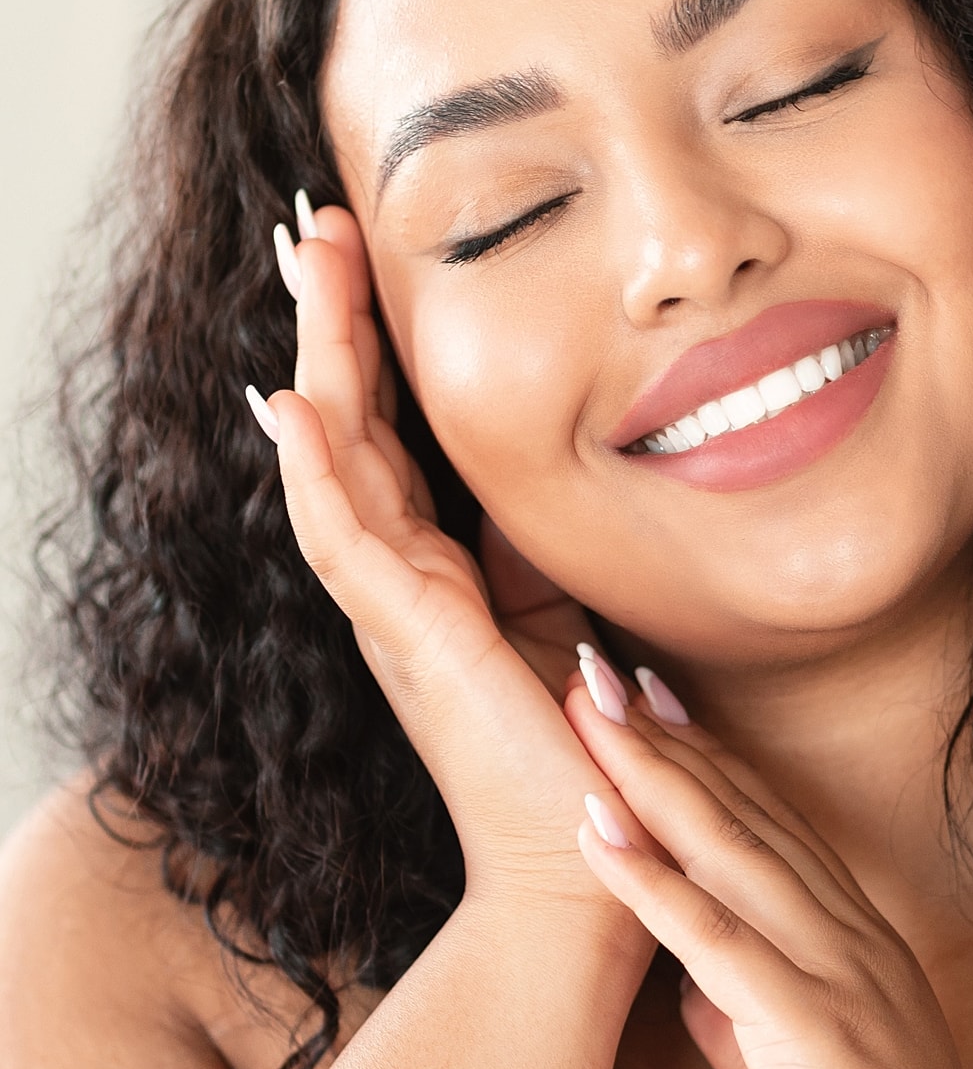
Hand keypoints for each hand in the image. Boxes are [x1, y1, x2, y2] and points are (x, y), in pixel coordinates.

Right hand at [247, 194, 645, 912]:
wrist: (585, 848)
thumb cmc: (575, 731)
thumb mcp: (556, 602)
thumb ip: (530, 535)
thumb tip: (544, 458)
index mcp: (432, 559)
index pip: (386, 426)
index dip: (369, 338)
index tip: (363, 250)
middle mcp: (396, 571)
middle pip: (348, 420)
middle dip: (330, 318)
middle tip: (314, 221)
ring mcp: (392, 603)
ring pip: (334, 458)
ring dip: (316, 355)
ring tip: (304, 264)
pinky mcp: (411, 638)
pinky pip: (347, 542)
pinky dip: (315, 471)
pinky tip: (290, 403)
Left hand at [564, 658, 972, 1068]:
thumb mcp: (806, 1067)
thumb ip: (753, 1017)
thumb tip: (695, 987)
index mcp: (854, 936)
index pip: (769, 821)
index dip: (706, 752)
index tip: (652, 696)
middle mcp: (852, 933)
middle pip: (744, 813)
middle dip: (666, 736)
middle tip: (602, 671)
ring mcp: (841, 972)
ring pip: (729, 851)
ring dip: (650, 774)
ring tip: (588, 714)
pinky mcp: (818, 1026)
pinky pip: (719, 941)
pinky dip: (652, 880)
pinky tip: (596, 830)